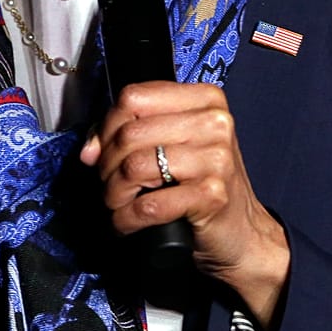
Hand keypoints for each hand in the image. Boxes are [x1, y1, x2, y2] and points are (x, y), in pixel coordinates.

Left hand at [80, 82, 288, 326]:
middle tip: (109, 184)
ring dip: (114, 193)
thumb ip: (129, 134)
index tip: (101, 150)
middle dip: (107, 165)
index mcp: (205, 99)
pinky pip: (149, 205)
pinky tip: (127, 222)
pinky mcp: (213, 195)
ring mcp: (217, 158)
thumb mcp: (172, 146)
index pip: (134, 97)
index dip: (107, 126)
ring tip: (118, 204)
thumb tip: (90, 150)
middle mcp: (215, 122)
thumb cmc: (202, 185)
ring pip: (135, 167)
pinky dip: (127, 218)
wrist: (241, 233)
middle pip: (130, 133)